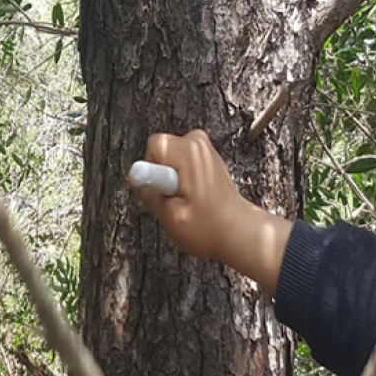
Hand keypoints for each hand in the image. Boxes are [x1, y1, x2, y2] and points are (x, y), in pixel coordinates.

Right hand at [128, 130, 245, 262]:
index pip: (154, 146)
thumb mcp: (170, 215)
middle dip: (162, 175)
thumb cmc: (208, 228)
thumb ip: (149, 192)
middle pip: (161, 151)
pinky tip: (197, 200)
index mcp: (189, 151)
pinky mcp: (209, 158)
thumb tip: (134, 177)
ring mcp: (206, 149)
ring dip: (173, 180)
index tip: (168, 192)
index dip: (152, 172)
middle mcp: (199, 143)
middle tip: (177, 199)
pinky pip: (182, 163)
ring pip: (170, 158)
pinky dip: (184, 180)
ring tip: (189, 202)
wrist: (241, 232)